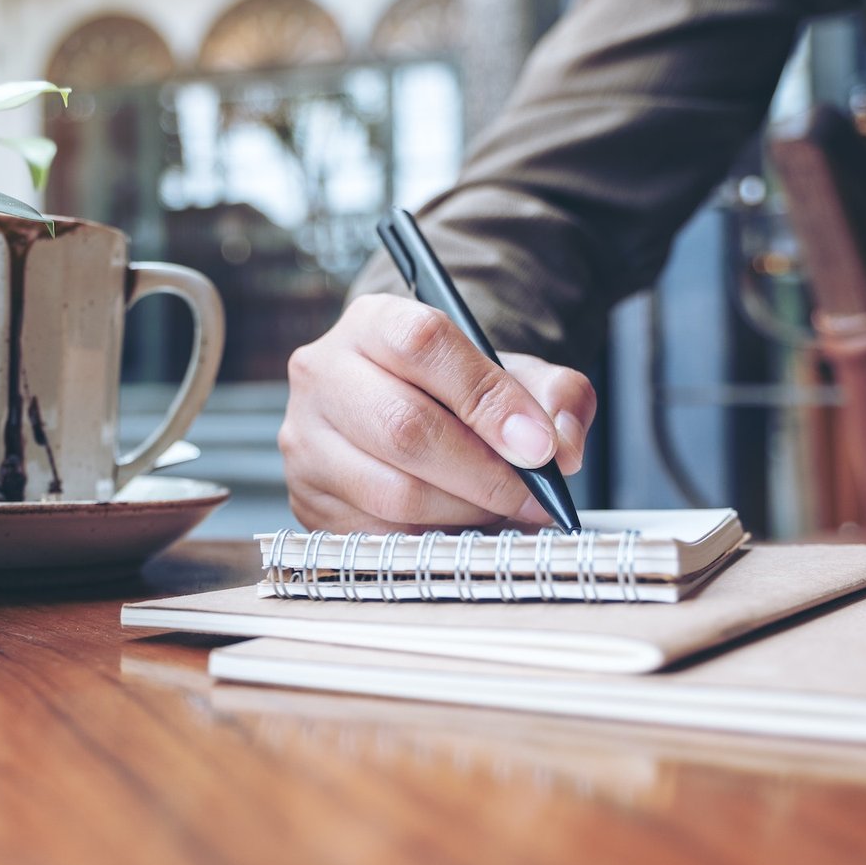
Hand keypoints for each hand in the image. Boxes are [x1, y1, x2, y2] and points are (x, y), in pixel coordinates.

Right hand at [280, 293, 597, 532]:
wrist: (405, 413)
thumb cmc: (460, 393)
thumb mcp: (514, 374)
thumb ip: (556, 396)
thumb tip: (559, 449)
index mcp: (372, 322)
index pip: (424, 343)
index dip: (487, 399)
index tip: (538, 447)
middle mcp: (323, 374)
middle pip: (404, 427)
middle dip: (485, 473)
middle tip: (534, 497)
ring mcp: (306, 442)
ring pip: (392, 493)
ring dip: (464, 514)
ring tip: (501, 511)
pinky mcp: (307, 500)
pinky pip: (379, 537)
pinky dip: (433, 541)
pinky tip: (461, 528)